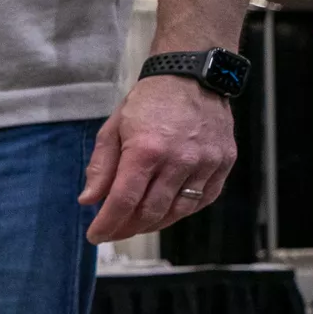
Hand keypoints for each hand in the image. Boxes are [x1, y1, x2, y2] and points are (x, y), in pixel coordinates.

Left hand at [81, 74, 235, 243]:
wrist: (191, 77)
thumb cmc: (149, 102)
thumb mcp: (113, 129)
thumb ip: (101, 167)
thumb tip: (89, 201)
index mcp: (146, 150)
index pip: (123, 201)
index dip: (107, 225)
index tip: (95, 236)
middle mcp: (180, 160)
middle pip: (151, 212)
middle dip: (127, 228)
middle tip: (114, 231)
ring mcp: (206, 163)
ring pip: (178, 212)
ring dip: (154, 224)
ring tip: (136, 223)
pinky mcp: (224, 162)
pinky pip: (203, 200)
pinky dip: (182, 211)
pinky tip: (166, 210)